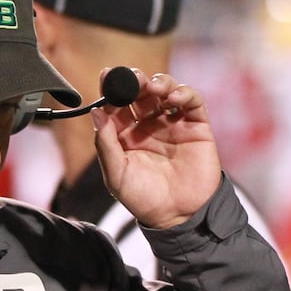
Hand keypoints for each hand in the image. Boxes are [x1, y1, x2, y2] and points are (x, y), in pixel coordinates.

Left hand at [91, 68, 220, 229]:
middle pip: (140, 92)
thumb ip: (106, 145)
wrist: (179, 215)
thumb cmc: (145, 199)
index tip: (106, 75)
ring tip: (153, 86)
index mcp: (125, 135)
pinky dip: (184, 93)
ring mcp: (172, 123)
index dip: (111, 89)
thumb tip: (95, 113)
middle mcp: (148, 126)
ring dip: (159, 82)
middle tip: (131, 78)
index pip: (116, 105)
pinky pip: (191, 101)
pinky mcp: (195, 126)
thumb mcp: (117, 175)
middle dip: (134, 81)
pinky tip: (174, 97)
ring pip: (165, 90)